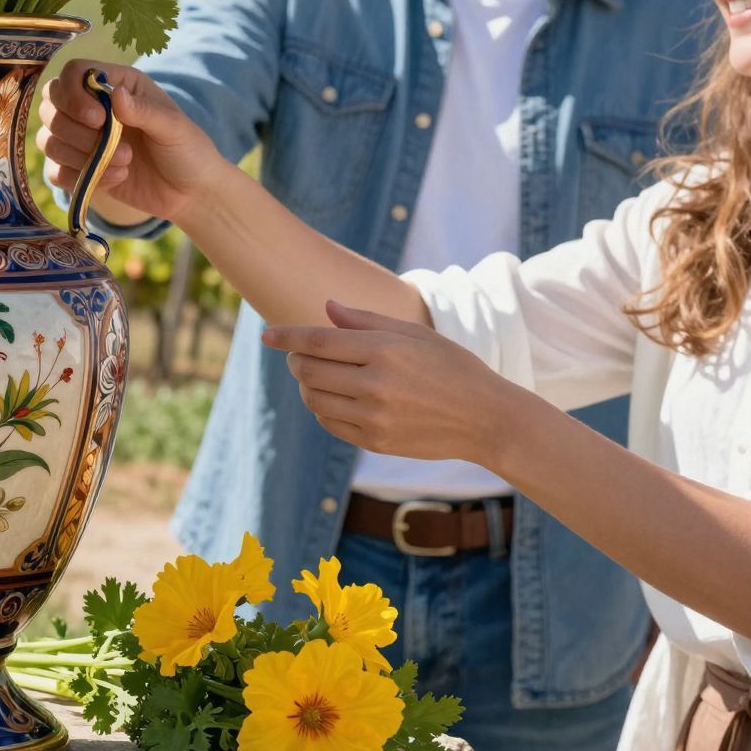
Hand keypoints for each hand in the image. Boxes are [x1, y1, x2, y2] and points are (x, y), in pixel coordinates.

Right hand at [37, 59, 226, 227]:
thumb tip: (114, 93)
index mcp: (116, 84)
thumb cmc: (187, 150)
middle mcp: (93, 107)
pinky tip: (115, 180)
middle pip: (51, 106)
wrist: (190, 193)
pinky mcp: (79, 169)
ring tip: (125, 164)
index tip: (97, 119)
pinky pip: (54, 171)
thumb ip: (144, 110)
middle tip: (117, 147)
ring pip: (48, 139)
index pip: (73, 72)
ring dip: (82, 156)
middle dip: (76, 131)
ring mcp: (83, 139)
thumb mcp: (173, 127)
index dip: (73, 93)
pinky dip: (78, 178)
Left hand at [263, 300, 511, 461]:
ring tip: (318, 375)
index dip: (287, 336)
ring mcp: (374, 417)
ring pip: (314, 399)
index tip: (266, 334)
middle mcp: (376, 384)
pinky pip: (330, 423)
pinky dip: (323, 408)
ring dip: (307, 385)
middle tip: (301, 353)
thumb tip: (326, 309)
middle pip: (310, 370)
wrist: (484, 418)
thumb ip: (366, 321)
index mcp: (385, 350)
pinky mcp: (376, 442)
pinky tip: (336, 397)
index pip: (318, 341)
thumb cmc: (451, 366)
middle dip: (296, 359)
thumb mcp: (414, 334)